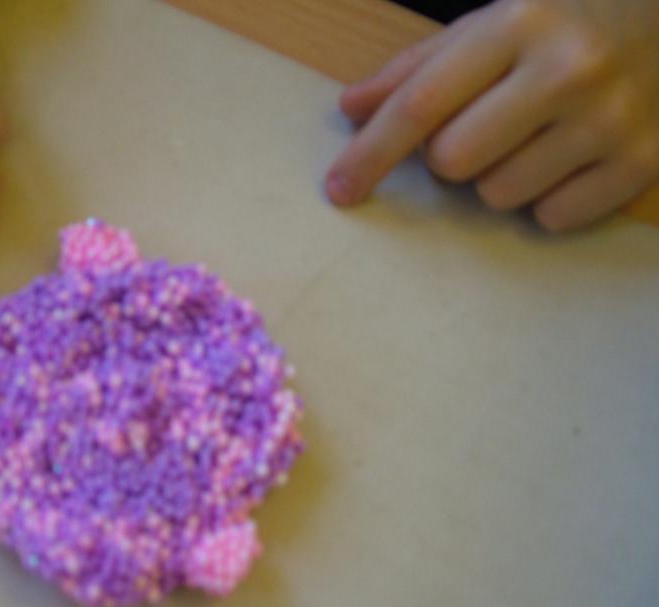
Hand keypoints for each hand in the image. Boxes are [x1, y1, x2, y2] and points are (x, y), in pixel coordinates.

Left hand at [325, 0, 658, 230]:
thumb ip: (416, 69)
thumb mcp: (486, 27)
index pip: (422, 103)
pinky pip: (551, 218)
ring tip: (532, 137)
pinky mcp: (641, 164)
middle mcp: (569, 69)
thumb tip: (351, 108)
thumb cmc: (559, 27)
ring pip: (499, 196)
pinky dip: (547, 199)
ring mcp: (611, 119)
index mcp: (518, 25)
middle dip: (449, 157)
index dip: (372, 153)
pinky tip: (568, 158)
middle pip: (453, 161)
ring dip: (498, 177)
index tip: (339, 189)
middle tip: (482, 128)